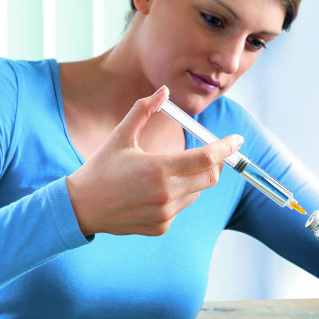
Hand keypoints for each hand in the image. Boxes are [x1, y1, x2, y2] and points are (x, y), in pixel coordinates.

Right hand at [66, 86, 243, 236]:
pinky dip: (178, 195)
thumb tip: (164, 91)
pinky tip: (155, 191)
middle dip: (216, 163)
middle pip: (211, 178)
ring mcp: (164, 213)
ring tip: (167, 172)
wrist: (81, 207)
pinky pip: (182, 207)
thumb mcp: (120, 136)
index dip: (225, 147)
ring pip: (197, 192)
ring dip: (194, 179)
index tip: (236, 140)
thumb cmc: (101, 168)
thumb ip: (143, 110)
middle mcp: (165, 194)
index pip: (205, 157)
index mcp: (157, 168)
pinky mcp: (161, 227)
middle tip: (211, 153)